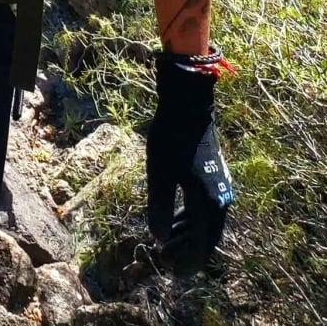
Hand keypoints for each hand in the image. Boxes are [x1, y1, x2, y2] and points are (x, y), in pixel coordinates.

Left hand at [146, 52, 234, 270]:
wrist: (188, 109)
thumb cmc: (170, 140)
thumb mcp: (159, 175)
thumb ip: (159, 208)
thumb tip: (158, 238)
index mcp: (209, 203)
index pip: (201, 245)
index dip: (186, 260)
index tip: (168, 268)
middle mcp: (220, 200)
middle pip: (206, 237)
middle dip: (186, 252)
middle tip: (165, 260)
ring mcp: (219, 189)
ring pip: (206, 223)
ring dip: (187, 236)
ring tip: (165, 244)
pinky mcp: (213, 179)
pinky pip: (204, 209)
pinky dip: (189, 220)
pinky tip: (173, 221)